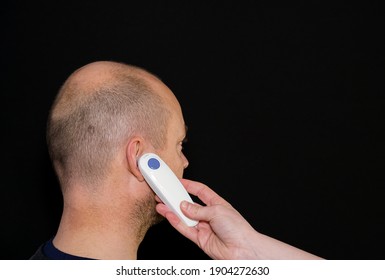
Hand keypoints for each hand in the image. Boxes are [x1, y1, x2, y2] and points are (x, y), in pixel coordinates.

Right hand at [156, 178, 323, 259]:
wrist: (243, 249)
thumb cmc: (238, 228)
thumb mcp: (217, 211)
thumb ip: (198, 209)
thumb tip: (184, 206)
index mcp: (217, 204)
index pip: (200, 191)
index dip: (189, 185)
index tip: (178, 181)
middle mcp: (209, 215)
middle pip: (189, 204)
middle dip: (176, 199)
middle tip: (165, 194)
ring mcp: (204, 227)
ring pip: (185, 217)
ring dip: (172, 211)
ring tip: (161, 204)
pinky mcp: (200, 239)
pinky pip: (185, 229)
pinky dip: (176, 222)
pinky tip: (168, 215)